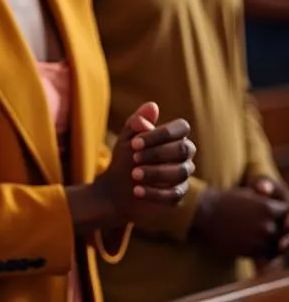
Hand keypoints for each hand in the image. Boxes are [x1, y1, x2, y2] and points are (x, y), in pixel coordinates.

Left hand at [94, 102, 194, 223]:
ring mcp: (183, 176)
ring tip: (134, 175)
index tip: (135, 142)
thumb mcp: (127, 139)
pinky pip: (174, 194)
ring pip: (180, 172)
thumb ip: (137, 124)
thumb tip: (152, 106)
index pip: (181, 128)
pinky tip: (137, 191)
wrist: (116, 188)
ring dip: (156, 172)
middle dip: (158, 153)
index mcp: (174, 137)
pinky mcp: (178, 196)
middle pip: (183, 149)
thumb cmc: (125, 158)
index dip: (161, 133)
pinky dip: (155, 193)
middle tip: (134, 157)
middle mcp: (184, 155)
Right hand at [193, 187, 288, 259]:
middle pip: (286, 234)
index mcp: (270, 208)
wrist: (204, 211)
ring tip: (259, 237)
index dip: (285, 218)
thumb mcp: (249, 194)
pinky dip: (265, 253)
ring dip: (273, 244)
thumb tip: (280, 209)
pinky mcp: (252, 251)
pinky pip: (267, 256)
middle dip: (281, 233)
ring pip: (279, 247)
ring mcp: (261, 239)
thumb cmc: (225, 200)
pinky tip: (255, 245)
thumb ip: (268, 203)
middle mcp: (269, 225)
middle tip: (268, 230)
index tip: (281, 220)